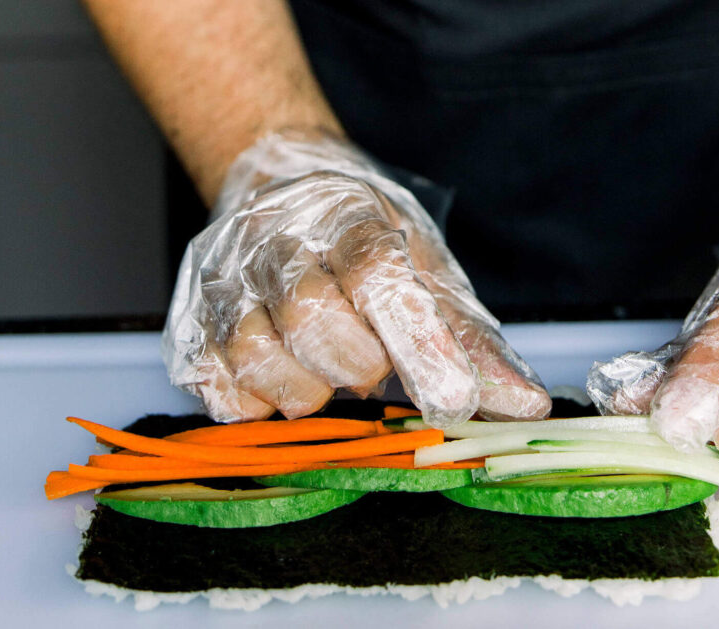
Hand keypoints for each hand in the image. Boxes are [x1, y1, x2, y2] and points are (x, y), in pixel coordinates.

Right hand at [164, 130, 550, 426]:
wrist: (279, 188)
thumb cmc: (363, 244)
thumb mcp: (428, 275)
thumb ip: (473, 345)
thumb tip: (527, 408)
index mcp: (347, 215)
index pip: (378, 273)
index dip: (417, 342)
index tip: (452, 399)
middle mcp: (276, 239)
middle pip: (311, 316)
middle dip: (356, 363)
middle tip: (370, 365)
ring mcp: (226, 280)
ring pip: (256, 354)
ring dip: (306, 388)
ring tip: (328, 372)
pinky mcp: (191, 321)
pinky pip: (216, 385)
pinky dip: (257, 403)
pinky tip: (285, 381)